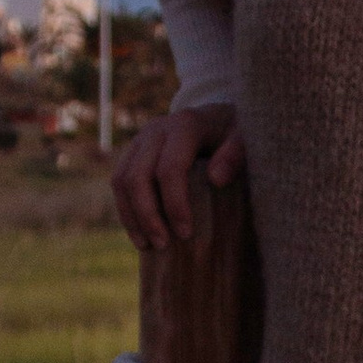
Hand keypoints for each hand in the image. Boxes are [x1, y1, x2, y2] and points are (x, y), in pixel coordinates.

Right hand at [111, 104, 245, 253]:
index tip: (186, 233)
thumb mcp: (244, 139)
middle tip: (163, 244)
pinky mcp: (132, 153)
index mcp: (184, 126)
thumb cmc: (233, 134)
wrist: (216, 117)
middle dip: (148, 215)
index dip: (174, 203)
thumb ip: (235, 155)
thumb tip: (216, 179)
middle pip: (138, 176)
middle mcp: (156, 130)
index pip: (170, 168)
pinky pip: (119, 182)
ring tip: (147, 245)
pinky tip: (139, 234)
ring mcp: (140, 141)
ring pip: (122, 180)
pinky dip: (126, 210)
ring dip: (132, 216)